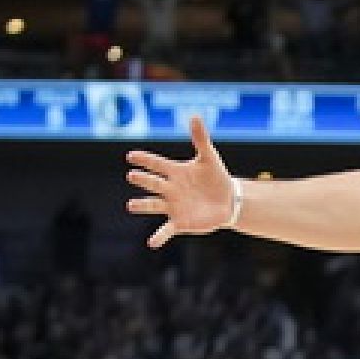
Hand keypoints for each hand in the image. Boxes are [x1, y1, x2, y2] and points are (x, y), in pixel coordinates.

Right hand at [126, 115, 237, 248]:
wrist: (228, 200)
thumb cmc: (215, 177)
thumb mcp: (209, 157)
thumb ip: (200, 138)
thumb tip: (194, 115)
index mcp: (175, 172)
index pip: (157, 163)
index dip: (145, 160)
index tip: (131, 156)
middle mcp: (170, 188)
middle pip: (154, 183)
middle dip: (144, 179)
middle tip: (133, 175)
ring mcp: (173, 206)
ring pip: (154, 205)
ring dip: (143, 205)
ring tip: (131, 205)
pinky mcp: (180, 222)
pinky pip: (166, 230)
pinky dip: (159, 236)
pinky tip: (151, 243)